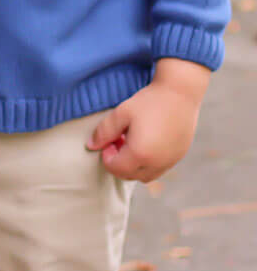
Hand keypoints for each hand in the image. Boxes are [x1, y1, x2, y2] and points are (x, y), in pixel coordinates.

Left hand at [87, 58, 209, 181]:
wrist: (180, 95)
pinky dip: (148, 163)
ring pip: (145, 176)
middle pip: (130, 176)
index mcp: (140, 154)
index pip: (115, 169)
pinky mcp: (178, 158)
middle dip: (119, 161)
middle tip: (119, 139)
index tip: (110, 138)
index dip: (107, 155)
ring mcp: (170, 163)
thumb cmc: (149, 102)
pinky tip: (147, 140)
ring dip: (134, 165)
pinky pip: (159, 169)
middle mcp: (157, 164)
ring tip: (132, 140)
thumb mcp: (121, 113)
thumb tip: (91, 146)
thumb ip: (104, 132)